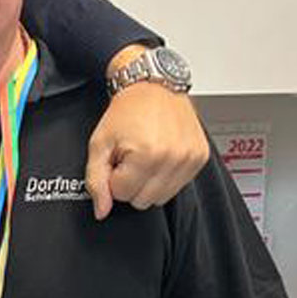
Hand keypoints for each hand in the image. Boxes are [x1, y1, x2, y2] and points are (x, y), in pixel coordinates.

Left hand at [85, 82, 208, 219]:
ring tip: (143, 156)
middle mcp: (173, 159)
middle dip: (131, 182)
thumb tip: (101, 211)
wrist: (152, 86)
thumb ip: (96, 180)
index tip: (116, 159)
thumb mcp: (99, 143)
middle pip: (143, 200)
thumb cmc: (126, 111)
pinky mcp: (200, 157)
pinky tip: (159, 155)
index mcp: (147, 155)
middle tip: (129, 157)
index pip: (122, 195)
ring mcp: (190, 159)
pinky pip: (179, 186)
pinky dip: (165, 176)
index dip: (114, 177)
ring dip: (148, 182)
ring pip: (162, 197)